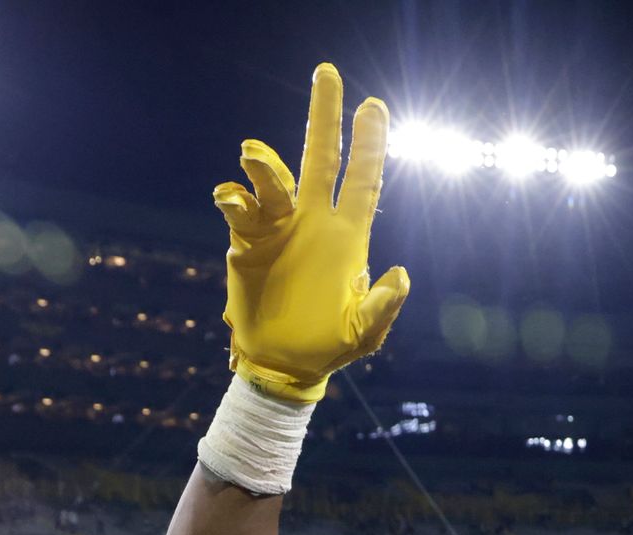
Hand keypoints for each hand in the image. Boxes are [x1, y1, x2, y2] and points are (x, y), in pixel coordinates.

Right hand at [213, 64, 409, 401]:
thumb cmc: (329, 346)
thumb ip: (382, 307)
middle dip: (325, 115)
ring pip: (274, 179)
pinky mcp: (247, 241)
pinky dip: (234, 196)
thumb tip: (401, 273)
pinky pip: (239, 208)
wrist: (283, 362)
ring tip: (253, 155)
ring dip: (265, 165)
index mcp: (349, 236)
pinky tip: (231, 196)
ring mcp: (279, 227)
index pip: (363, 180)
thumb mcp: (364, 334)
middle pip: (320, 157)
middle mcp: (314, 221)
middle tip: (328, 73)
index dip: (369, 145)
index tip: (374, 105)